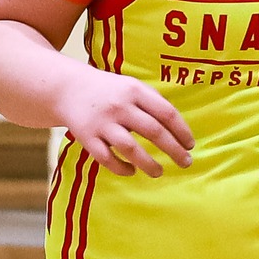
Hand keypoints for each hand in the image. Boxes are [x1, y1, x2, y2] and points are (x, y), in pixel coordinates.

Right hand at [56, 68, 194, 178]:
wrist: (68, 89)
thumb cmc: (110, 91)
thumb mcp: (132, 86)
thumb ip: (154, 102)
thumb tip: (179, 129)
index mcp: (135, 91)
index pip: (166, 113)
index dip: (182, 131)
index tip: (190, 145)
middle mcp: (120, 106)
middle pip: (153, 131)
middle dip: (174, 150)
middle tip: (186, 163)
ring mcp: (103, 123)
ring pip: (130, 148)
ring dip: (148, 163)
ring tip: (159, 172)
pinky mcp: (87, 138)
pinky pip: (107, 159)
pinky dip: (121, 168)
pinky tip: (132, 171)